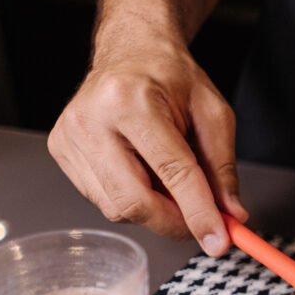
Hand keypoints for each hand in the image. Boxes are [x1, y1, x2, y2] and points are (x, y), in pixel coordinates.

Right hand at [48, 41, 246, 255]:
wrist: (132, 51)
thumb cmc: (172, 79)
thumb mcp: (213, 115)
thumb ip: (223, 169)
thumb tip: (232, 216)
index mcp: (131, 100)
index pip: (172, 173)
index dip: (199, 213)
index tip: (220, 243)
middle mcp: (92, 118)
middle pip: (135, 201)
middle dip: (175, 223)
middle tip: (203, 223)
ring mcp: (70, 136)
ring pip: (118, 208)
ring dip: (156, 211)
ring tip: (172, 182)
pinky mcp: (61, 151)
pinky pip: (103, 200)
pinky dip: (134, 200)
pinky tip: (145, 174)